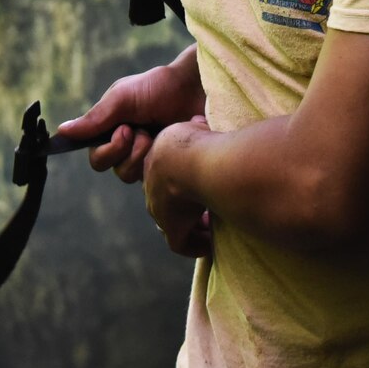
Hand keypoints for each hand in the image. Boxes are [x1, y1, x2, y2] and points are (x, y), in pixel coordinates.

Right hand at [56, 49, 204, 182]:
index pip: (96, 155)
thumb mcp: (123, 97)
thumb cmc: (160, 87)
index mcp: (112, 129)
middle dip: (125, 152)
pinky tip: (174, 141)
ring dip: (143, 155)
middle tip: (141, 131)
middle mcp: (128, 145)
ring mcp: (149, 156)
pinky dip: (162, 160)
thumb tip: (62, 131)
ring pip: (132, 175)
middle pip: (113, 168)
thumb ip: (96, 117)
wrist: (198, 88)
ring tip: (159, 134)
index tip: (123, 131)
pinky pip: (155, 177)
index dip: (105, 150)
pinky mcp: (168, 163)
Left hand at [143, 116, 214, 257]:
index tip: (200, 186)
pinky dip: (195, 246)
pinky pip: (180, 243)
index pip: (164, 178)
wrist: (189, 159)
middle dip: (187, 209)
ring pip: (174, 225)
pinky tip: (211, 245)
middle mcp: (155, 188)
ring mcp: (161, 209)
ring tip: (214, 230)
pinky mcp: (173, 226)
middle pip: (167, 203)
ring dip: (194, 227)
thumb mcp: (195, 129)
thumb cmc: (197, 140)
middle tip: (208, 212)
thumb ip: (196, 129)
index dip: (181, 184)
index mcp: (158, 163)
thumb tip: (199, 121)